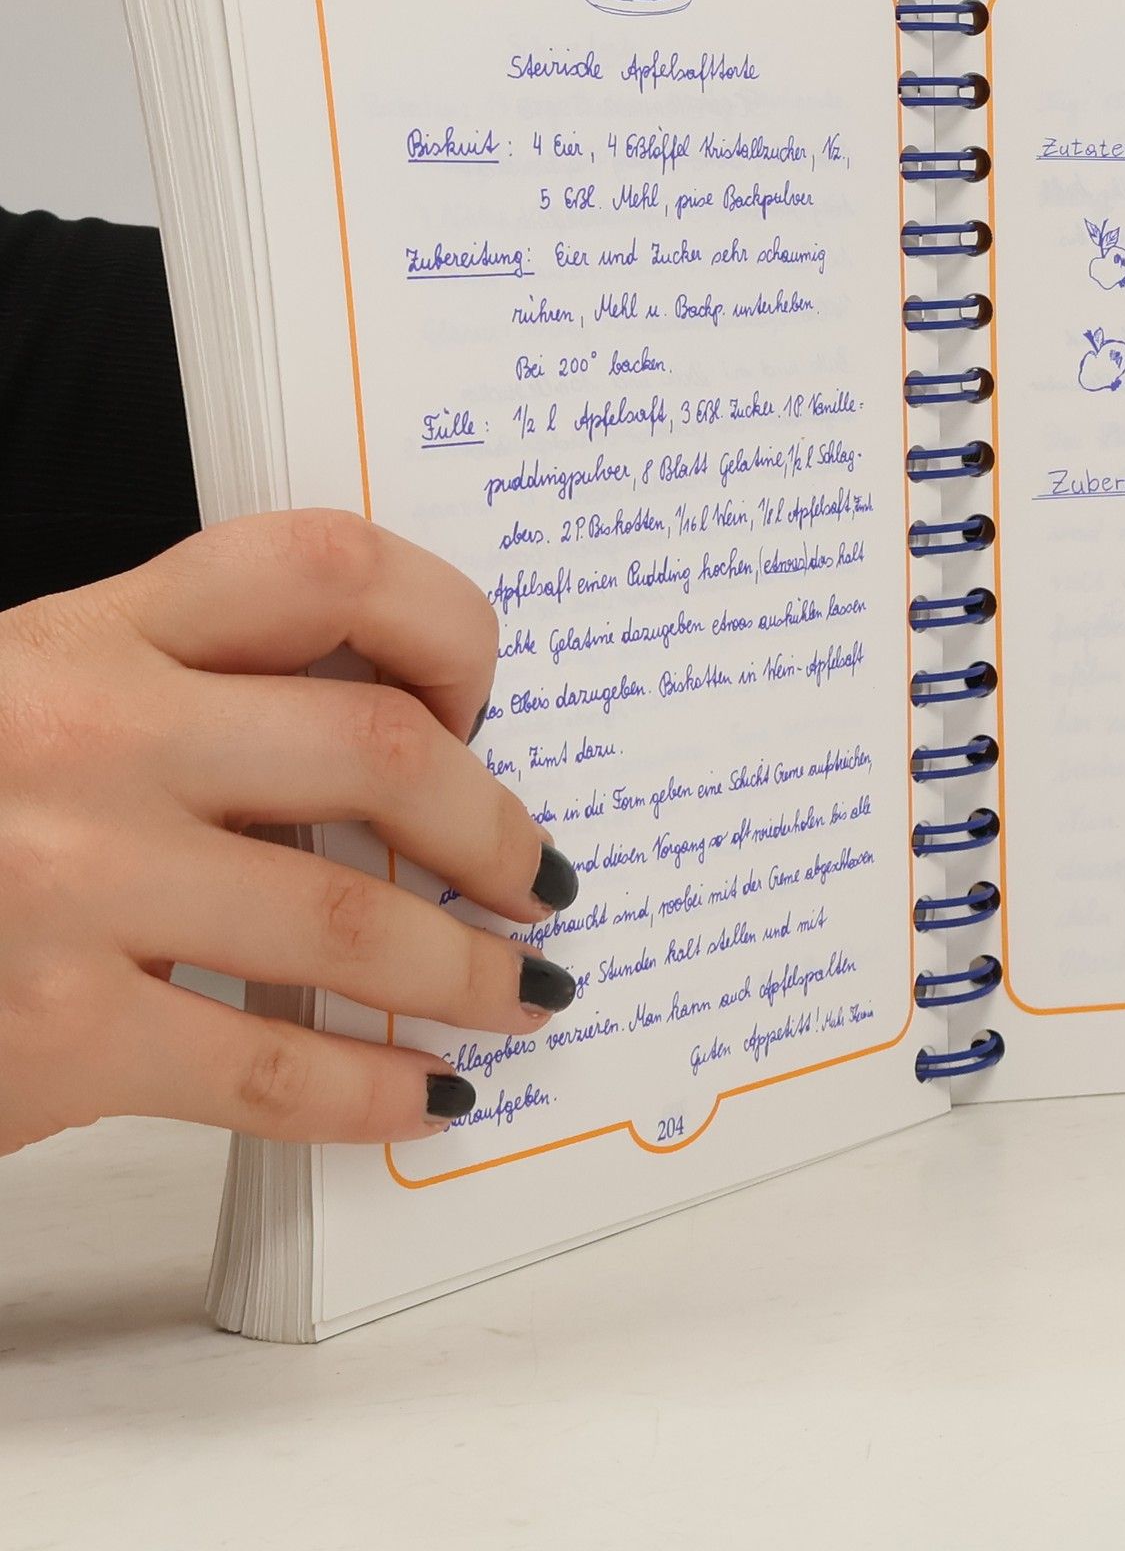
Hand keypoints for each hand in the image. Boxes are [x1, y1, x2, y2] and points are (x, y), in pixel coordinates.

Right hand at [0, 511, 579, 1157]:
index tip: (487, 702)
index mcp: (87, 638)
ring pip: (350, 922)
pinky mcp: (54, 1033)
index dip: (444, 623)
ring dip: (467, 971)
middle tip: (536, 875)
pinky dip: (373, 1091)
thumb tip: (401, 750)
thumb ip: (183, 698)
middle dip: (491, 823)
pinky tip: (423, 1098)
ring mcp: (70, 887)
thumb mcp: (33, 707)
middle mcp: (87, 739)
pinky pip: (273, 1069)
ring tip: (517, 994)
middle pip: (377, 746)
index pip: (318, 566)